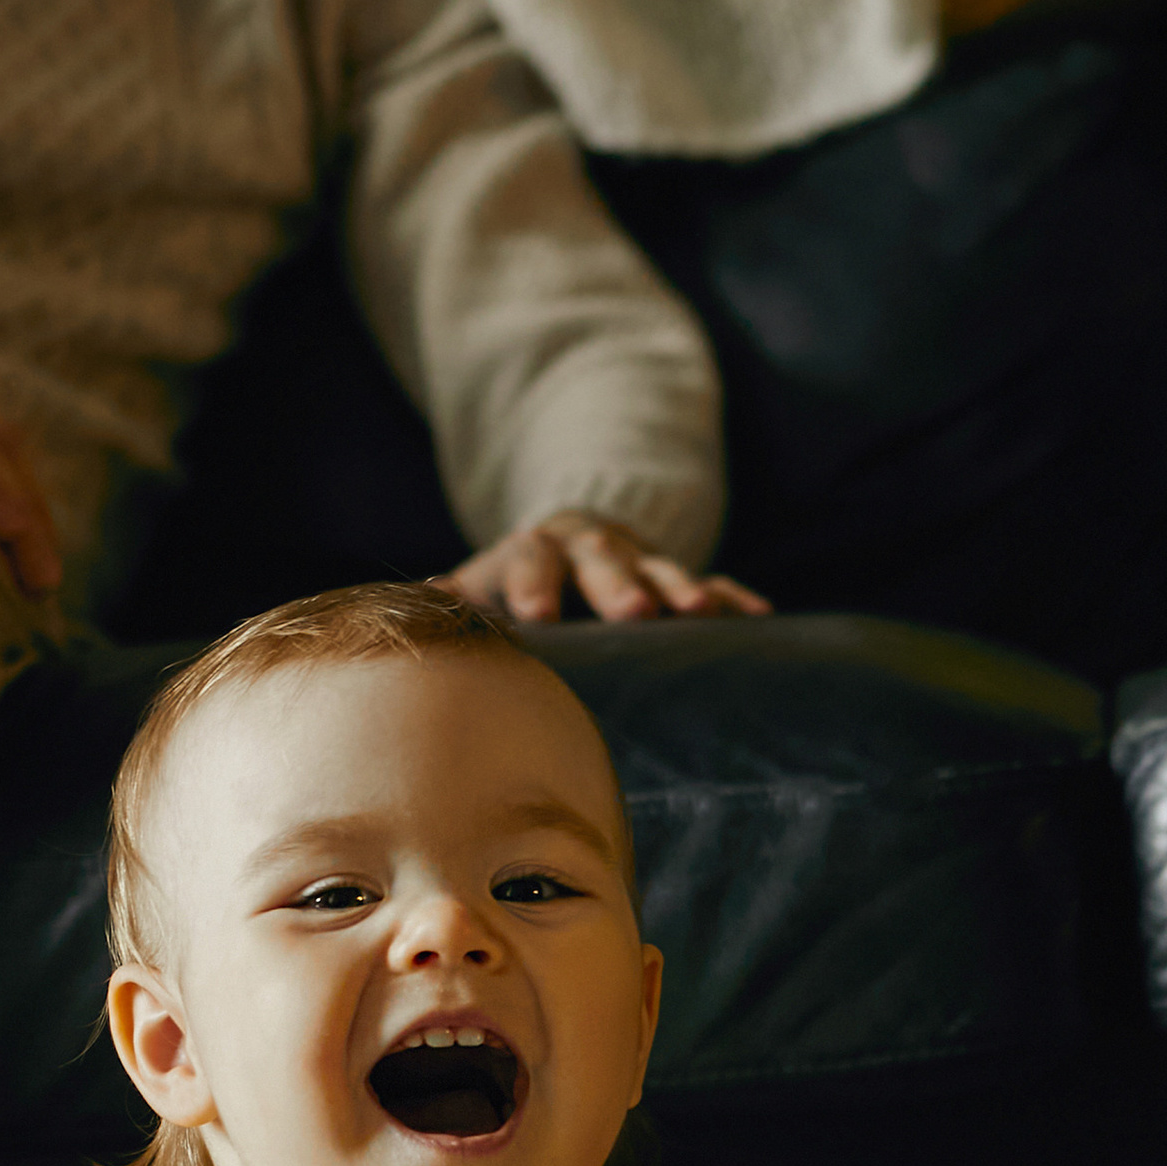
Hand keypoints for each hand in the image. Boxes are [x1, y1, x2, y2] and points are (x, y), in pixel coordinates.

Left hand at [439, 509, 770, 625]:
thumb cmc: (510, 594)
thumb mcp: (477, 591)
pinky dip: (734, 599)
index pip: (528, 559)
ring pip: (663, 569)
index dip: (532, 583)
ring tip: (700, 613)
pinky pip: (714, 583)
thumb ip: (450, 602)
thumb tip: (405, 610)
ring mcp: (639, 560)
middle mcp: (588, 547)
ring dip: (683, 588)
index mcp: (532, 552)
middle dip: (618, 584)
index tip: (535, 615)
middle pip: (602, 559)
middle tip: (635, 612)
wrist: (566, 547)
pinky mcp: (678, 576)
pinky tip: (761, 618)